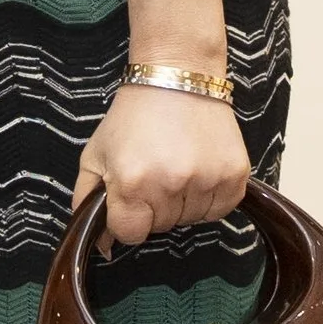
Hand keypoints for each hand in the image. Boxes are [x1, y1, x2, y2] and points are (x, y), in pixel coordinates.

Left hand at [73, 83, 249, 250]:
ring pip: (192, 220)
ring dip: (183, 202)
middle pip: (162, 227)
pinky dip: (210, 198)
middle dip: (155, 207)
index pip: (130, 234)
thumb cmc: (132, 117)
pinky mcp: (235, 174)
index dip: (128, 217)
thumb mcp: (95, 155)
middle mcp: (171, 184)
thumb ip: (88, 202)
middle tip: (155, 171)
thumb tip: (104, 248)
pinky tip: (199, 171)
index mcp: (132, 182)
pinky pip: (221, 210)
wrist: (177, 76)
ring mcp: (207, 179)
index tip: (131, 195)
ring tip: (178, 166)